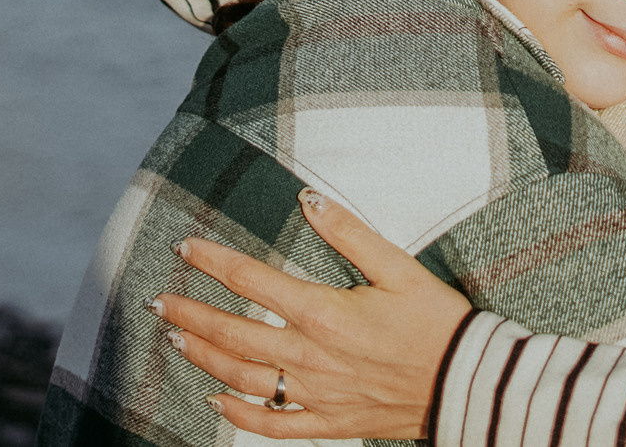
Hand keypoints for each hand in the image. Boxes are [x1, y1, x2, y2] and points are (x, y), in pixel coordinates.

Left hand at [150, 191, 470, 440]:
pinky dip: (237, 415)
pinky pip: (272, 425)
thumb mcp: (398, 267)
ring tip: (177, 342)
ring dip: (204, 358)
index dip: (213, 262)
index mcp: (324, 312)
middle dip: (191, 315)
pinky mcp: (328, 421)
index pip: (252, 280)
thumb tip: (309, 200)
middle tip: (159, 301)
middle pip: (233, 333)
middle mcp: (310, 356)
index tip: (184, 247)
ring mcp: (315, 394)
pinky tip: (215, 401)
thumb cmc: (436, 321)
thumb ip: (349, 233)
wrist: (466, 381)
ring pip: (242, 378)